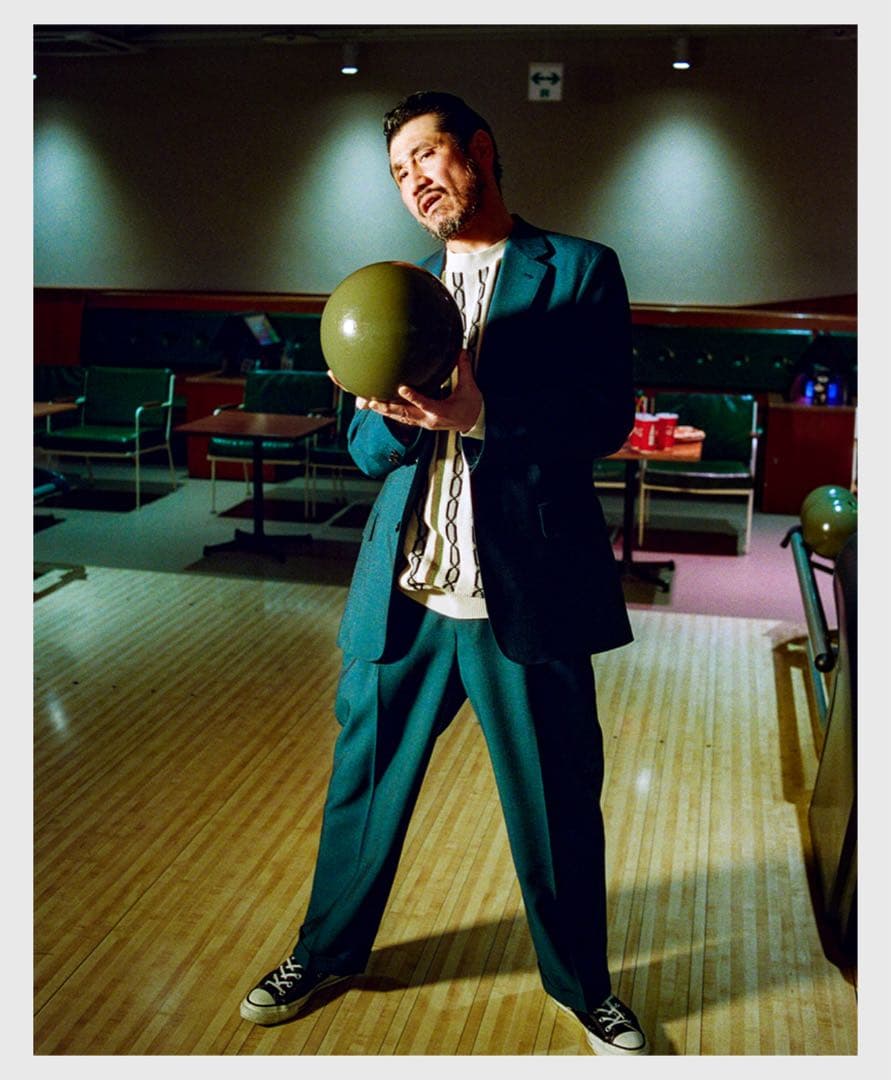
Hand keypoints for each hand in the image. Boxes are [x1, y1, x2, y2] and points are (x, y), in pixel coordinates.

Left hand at [356, 350, 481, 431]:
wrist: (471, 423)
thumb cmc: (470, 408)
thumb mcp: (469, 389)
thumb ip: (464, 369)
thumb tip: (461, 352)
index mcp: (441, 412)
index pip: (425, 403)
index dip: (413, 397)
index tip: (402, 388)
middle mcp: (428, 419)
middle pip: (404, 414)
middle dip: (387, 408)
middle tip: (372, 402)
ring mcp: (422, 422)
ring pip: (399, 417)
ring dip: (383, 411)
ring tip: (367, 403)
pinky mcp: (419, 421)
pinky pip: (401, 417)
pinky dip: (388, 412)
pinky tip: (377, 406)